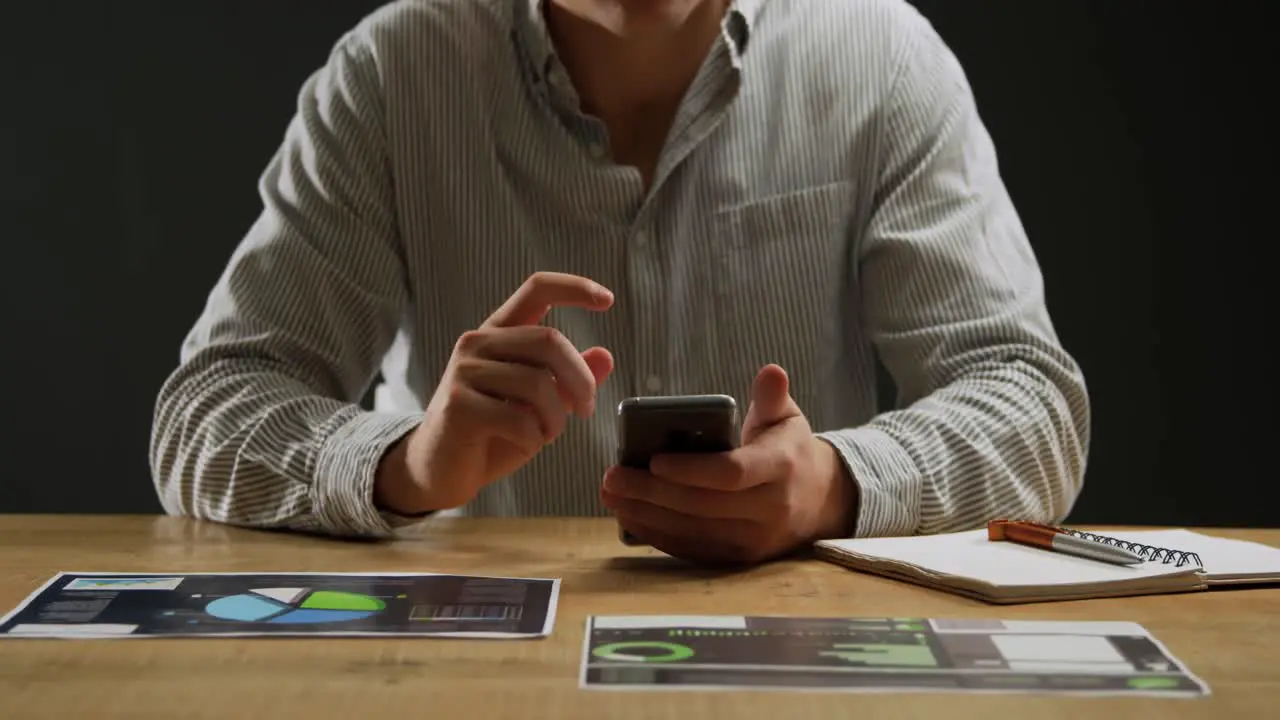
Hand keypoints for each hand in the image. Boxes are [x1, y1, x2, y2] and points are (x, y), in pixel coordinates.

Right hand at [376, 271, 614, 513]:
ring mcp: (464, 372)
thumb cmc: (492, 434)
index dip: (574, 287)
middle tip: (587, 409)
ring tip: (548, 433)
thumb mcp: (538, 406)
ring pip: (539, 384)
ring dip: (557, 418)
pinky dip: (535, 438)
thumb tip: (605, 356)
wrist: (440, 471)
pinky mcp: (459, 406)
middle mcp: (477, 343)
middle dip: (580, 379)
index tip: (607, 300)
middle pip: (549, 340)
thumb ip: (567, 381)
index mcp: (497, 334)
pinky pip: (520, 419)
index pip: (537, 290)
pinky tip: (526, 443)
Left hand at [601, 364, 856, 563]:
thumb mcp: (787, 418)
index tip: (654, 459)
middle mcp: (771, 509)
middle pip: (703, 506)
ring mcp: (755, 540)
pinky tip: (631, 517)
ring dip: (647, 515)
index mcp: (781, 467)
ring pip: (693, 532)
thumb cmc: (789, 449)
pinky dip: (658, 535)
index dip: (691, 470)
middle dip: (652, 493)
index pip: (732, 473)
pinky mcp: (739, 559)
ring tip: (612, 496)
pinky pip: (693, 550)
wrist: (819, 502)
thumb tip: (771, 372)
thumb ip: (772, 397)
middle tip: (611, 477)